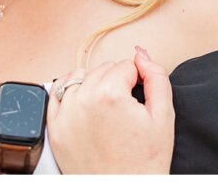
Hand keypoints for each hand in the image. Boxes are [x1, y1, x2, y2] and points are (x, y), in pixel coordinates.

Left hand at [47, 47, 173, 173]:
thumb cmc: (143, 162)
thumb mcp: (163, 118)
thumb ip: (157, 79)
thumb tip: (142, 55)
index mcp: (110, 94)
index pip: (125, 65)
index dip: (136, 80)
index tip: (138, 98)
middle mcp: (83, 99)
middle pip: (103, 69)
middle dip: (116, 82)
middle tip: (125, 107)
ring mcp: (65, 113)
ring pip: (79, 76)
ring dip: (93, 84)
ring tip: (106, 106)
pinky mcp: (54, 126)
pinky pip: (57, 92)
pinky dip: (70, 92)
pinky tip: (84, 104)